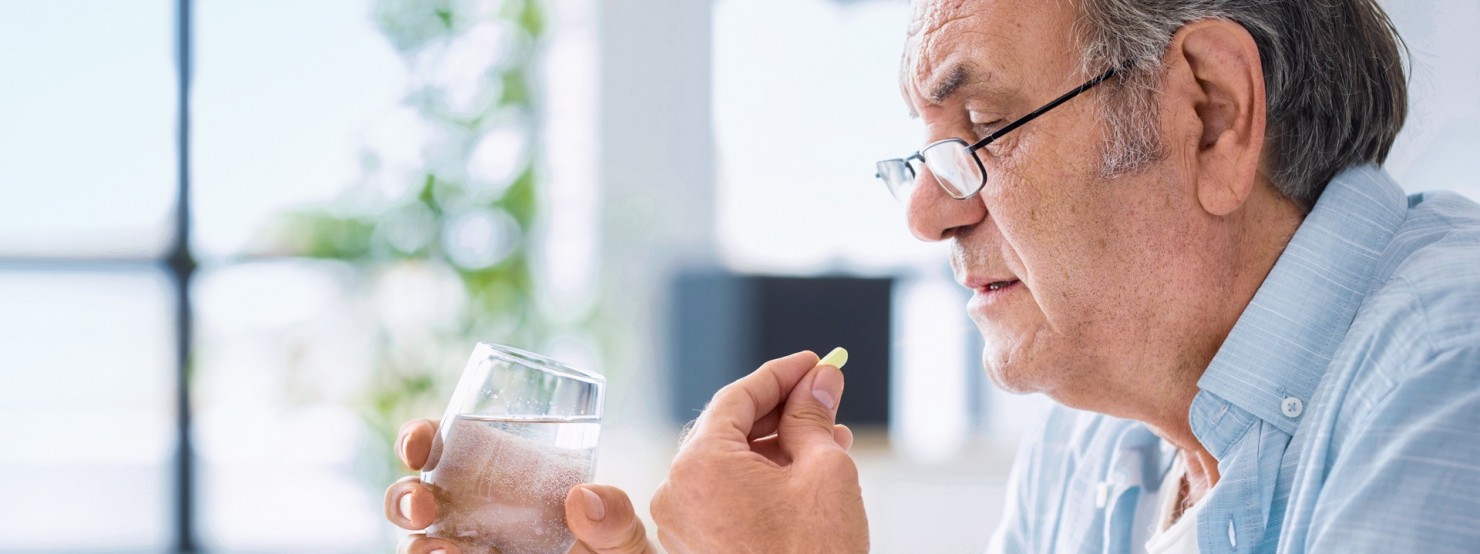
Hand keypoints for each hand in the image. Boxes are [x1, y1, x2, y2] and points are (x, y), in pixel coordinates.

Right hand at [384, 418, 657, 553]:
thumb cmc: (613, 553)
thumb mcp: (623, 535)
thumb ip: (616, 518)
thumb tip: (584, 499)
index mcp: (500, 478)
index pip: (446, 448)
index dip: (420, 439)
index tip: (419, 445)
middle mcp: (473, 515)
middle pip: (419, 498)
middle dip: (405, 497)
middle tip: (422, 507)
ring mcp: (469, 550)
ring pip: (419, 543)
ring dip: (414, 544)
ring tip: (434, 551)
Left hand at [651, 351, 867, 552]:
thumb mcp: (825, 470)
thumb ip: (814, 416)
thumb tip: (819, 381)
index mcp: (699, 464)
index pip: (737, 396)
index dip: (781, 373)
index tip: (815, 362)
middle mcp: (677, 492)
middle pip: (729, 428)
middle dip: (781, 408)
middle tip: (825, 392)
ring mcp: (682, 524)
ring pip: (729, 462)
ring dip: (777, 444)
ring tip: (829, 433)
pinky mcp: (698, 546)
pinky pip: (726, 495)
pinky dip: (762, 477)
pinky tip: (805, 468)